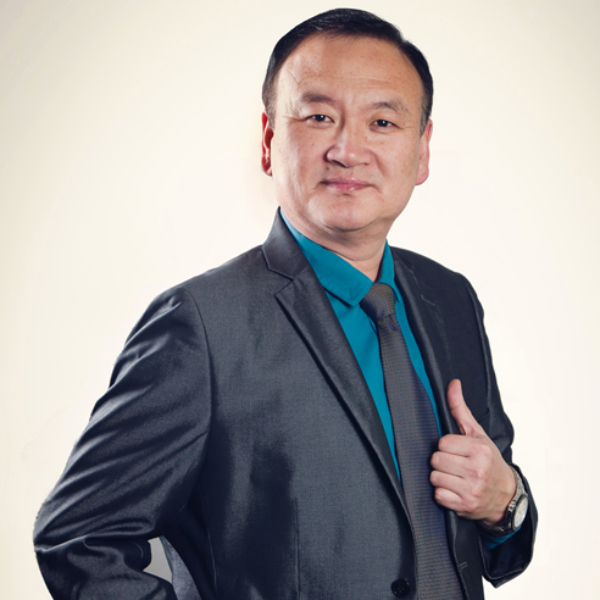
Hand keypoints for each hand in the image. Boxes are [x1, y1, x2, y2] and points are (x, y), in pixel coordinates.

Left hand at [429, 379, 515, 524]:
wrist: (505, 495)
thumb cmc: (489, 461)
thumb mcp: (477, 434)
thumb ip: (460, 409)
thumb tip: (453, 383)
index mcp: (479, 450)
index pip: (442, 443)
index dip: (446, 446)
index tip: (456, 450)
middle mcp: (477, 470)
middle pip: (436, 460)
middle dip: (442, 461)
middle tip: (455, 464)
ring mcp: (471, 490)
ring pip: (435, 477)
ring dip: (441, 477)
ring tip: (455, 477)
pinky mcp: (464, 506)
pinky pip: (438, 495)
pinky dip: (443, 494)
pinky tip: (454, 490)